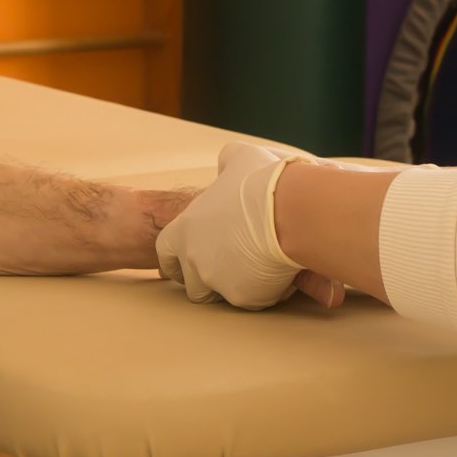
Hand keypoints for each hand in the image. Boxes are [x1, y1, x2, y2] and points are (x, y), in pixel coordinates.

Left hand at [155, 142, 340, 309]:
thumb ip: (225, 163)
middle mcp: (193, 258)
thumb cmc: (264, 182)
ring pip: (218, 294)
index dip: (176, 256)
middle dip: (205, 277)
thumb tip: (226, 165)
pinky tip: (278, 272)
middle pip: (189, 280)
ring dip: (232, 285)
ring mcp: (216, 280)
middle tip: (229, 265)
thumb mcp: (238, 158)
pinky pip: (250, 299)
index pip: (164, 253)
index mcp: (184, 228)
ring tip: (253, 270)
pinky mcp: (242, 297)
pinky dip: (263, 290)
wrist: (291, 212)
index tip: (189, 258)